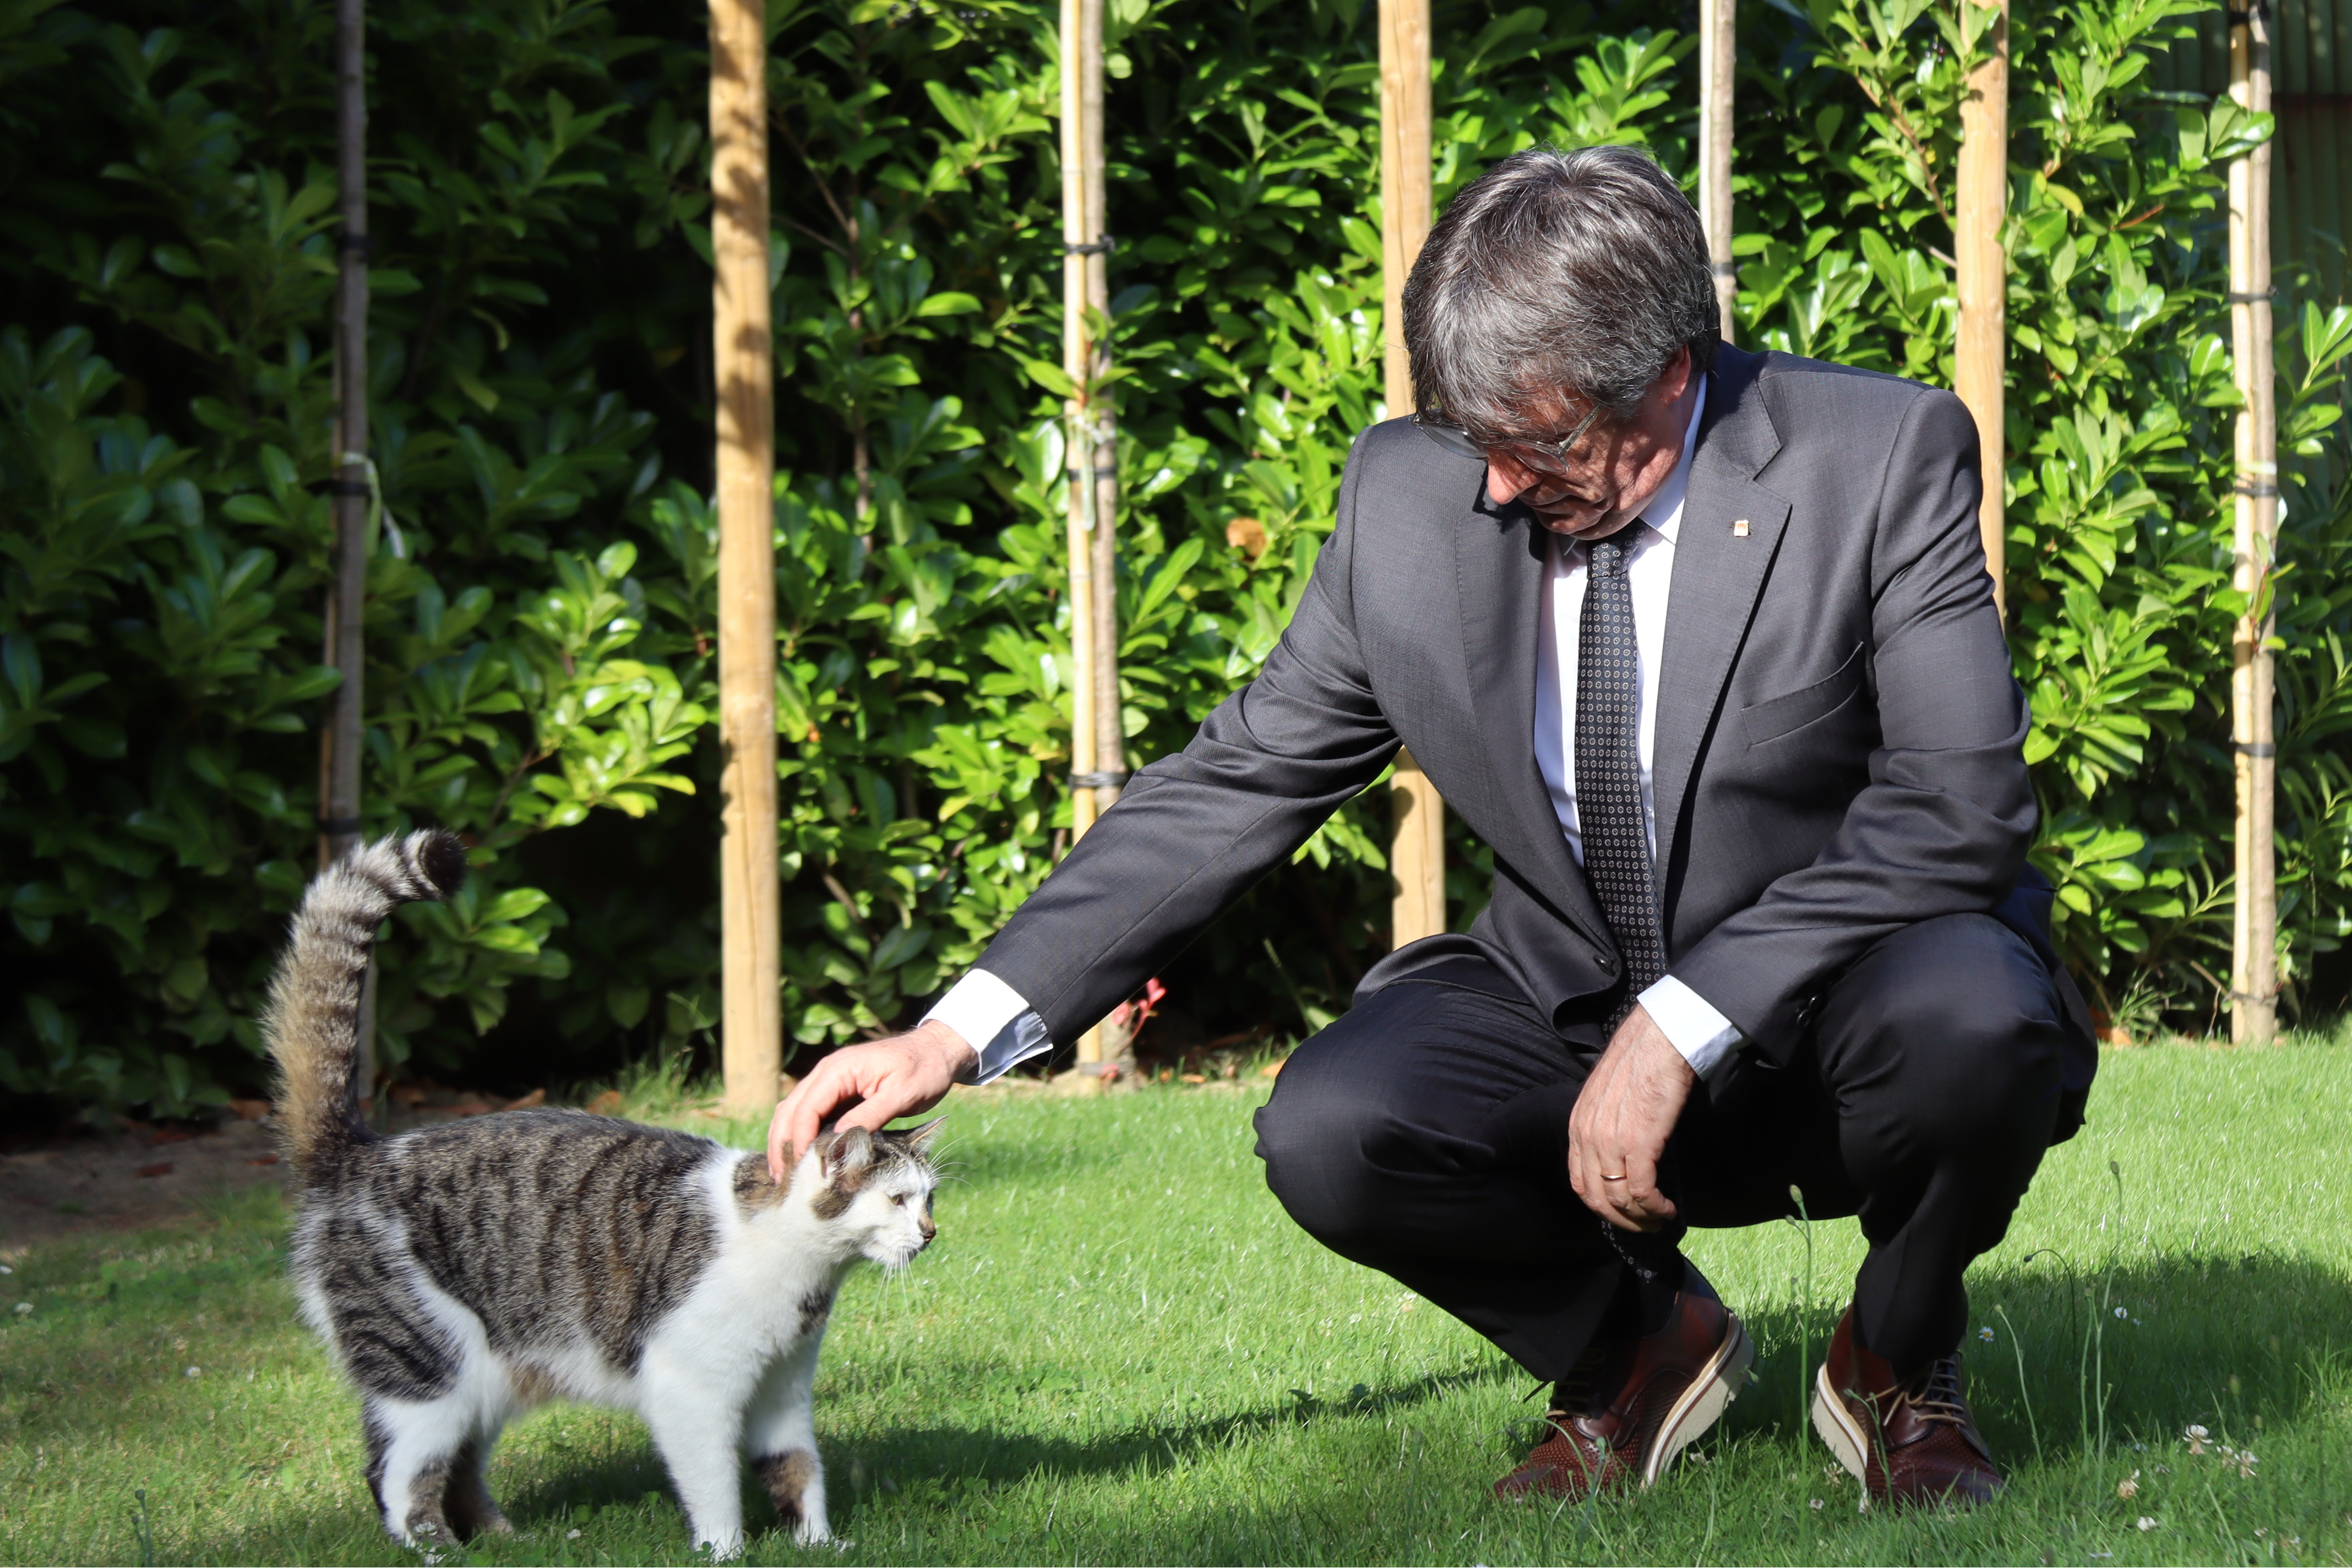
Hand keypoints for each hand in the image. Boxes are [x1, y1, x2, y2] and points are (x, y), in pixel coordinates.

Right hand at [765, 1020, 976, 1181]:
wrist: (938, 1050)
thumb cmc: (924, 1069)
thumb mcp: (902, 1094)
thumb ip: (870, 1115)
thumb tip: (837, 1141)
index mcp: (839, 1069)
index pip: (807, 1108)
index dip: (800, 1140)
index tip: (802, 1170)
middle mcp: (827, 1072)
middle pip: (790, 1110)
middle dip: (784, 1145)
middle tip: (782, 1180)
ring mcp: (830, 1082)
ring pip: (794, 1112)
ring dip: (786, 1142)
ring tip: (784, 1175)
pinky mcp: (838, 1093)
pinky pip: (810, 1114)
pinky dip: (801, 1135)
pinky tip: (802, 1158)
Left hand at [1567, 1003, 1696, 1231]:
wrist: (1662, 1039)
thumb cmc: (1642, 1062)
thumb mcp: (1609, 1097)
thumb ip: (1606, 1125)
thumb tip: (1623, 1154)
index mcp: (1578, 1124)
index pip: (1578, 1181)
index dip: (1600, 1204)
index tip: (1621, 1213)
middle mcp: (1588, 1136)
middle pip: (1595, 1198)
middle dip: (1619, 1220)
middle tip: (1643, 1226)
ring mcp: (1611, 1141)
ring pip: (1618, 1200)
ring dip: (1641, 1219)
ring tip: (1660, 1221)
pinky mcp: (1639, 1143)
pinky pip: (1642, 1192)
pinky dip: (1656, 1208)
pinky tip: (1669, 1210)